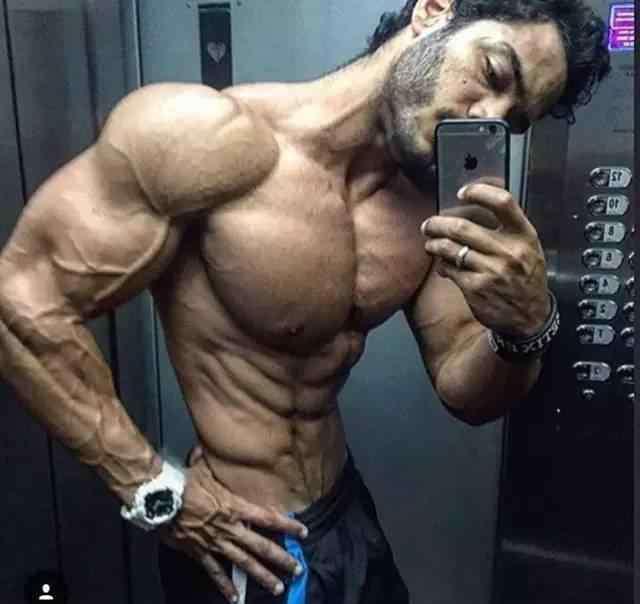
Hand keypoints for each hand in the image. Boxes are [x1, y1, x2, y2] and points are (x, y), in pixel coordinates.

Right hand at [158, 452, 307, 602]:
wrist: (160, 501)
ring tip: (278, 587)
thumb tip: (202, 448)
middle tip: (297, 568)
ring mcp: (216, 543)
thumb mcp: (200, 467)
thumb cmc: (182, 482)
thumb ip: (206, 460)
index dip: (287, 526)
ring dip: (262, 575)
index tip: (302, 533)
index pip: (268, 518)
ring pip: (244, 563)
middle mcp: (230, 528)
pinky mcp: (200, 553)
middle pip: (261, 546)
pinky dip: (225, 587)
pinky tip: (235, 598)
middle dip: (281, 558)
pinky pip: (215, 573)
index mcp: (235, 507)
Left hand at [421, 182, 549, 336]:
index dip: (479, 192)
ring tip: (431, 244)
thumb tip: (473, 211)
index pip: (503, 202)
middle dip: (438, 224)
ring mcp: (492, 270)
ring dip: (434, 244)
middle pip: (463, 227)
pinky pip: (449, 269)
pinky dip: (442, 265)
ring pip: (451, 248)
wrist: (530, 318)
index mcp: (524, 236)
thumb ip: (508, 230)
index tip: (462, 192)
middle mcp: (509, 251)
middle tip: (429, 225)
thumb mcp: (529, 250)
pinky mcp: (476, 287)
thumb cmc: (526, 280)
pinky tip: (442, 266)